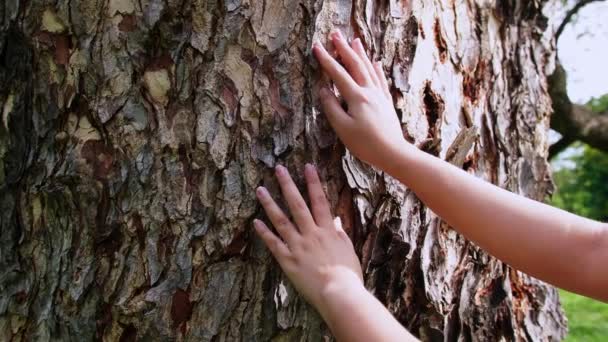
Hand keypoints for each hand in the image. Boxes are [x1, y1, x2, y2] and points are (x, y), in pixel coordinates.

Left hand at [253, 164, 363, 308]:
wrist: (339, 293)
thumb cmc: (348, 275)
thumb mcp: (348, 250)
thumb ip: (340, 233)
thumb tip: (334, 219)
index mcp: (327, 231)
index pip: (320, 200)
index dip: (313, 182)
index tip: (308, 166)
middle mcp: (311, 234)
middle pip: (297, 204)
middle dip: (288, 184)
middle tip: (278, 169)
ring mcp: (297, 246)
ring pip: (281, 220)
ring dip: (270, 203)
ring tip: (260, 189)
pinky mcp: (288, 261)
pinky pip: (274, 244)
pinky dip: (264, 232)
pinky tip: (256, 221)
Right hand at [313, 30, 407, 171]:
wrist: (393, 153)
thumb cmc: (366, 144)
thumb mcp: (343, 128)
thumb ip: (332, 108)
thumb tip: (323, 90)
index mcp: (356, 97)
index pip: (338, 74)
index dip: (326, 60)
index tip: (317, 47)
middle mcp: (369, 92)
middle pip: (355, 65)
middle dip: (344, 49)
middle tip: (335, 34)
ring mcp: (379, 96)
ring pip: (368, 69)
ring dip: (360, 54)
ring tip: (355, 40)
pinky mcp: (386, 103)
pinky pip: (380, 81)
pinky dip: (376, 69)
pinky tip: (375, 62)